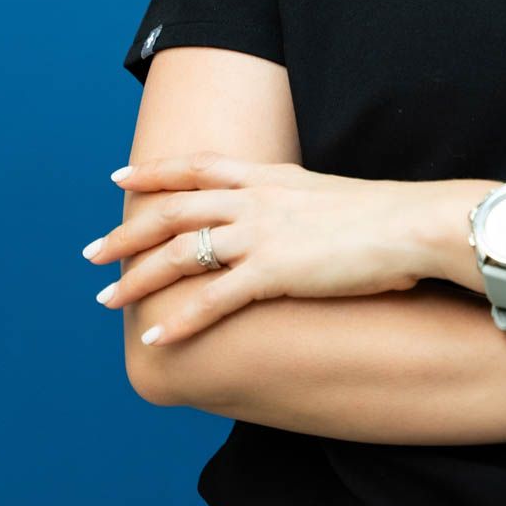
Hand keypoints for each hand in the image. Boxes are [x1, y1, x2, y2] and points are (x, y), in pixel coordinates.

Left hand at [81, 154, 465, 345]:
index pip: (199, 167)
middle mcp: (258, 200)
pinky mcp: (276, 271)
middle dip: (127, 233)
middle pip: (174, 211)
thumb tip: (294, 224)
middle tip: (90, 254)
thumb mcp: (333, 198)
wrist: (415, 223)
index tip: (120, 177)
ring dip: (137, 278)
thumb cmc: (388, 217)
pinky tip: (155, 338)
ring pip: (181, 254)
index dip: (156, 172)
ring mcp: (263, 234)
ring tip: (106, 300)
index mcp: (272, 177)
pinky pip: (213, 299)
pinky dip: (180, 320)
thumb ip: (301, 207)